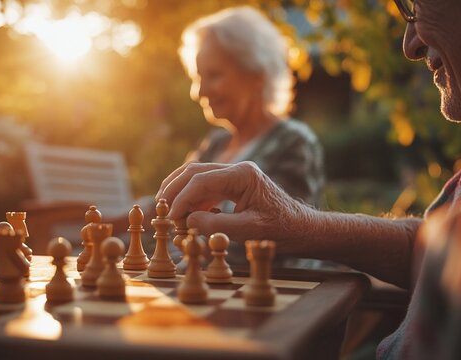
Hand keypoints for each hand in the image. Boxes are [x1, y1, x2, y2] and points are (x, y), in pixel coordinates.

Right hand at [156, 161, 312, 241]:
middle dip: (173, 188)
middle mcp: (237, 170)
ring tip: (165, 208)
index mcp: (243, 174)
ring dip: (179, 191)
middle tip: (159, 208)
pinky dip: (191, 199)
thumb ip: (217, 225)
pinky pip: (205, 187)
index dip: (181, 198)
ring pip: (197, 176)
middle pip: (195, 171)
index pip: (201, 180)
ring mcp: (234, 176)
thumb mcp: (249, 231)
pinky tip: (184, 214)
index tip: (170, 217)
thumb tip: (187, 221)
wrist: (301, 229)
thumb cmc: (280, 229)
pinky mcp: (233, 185)